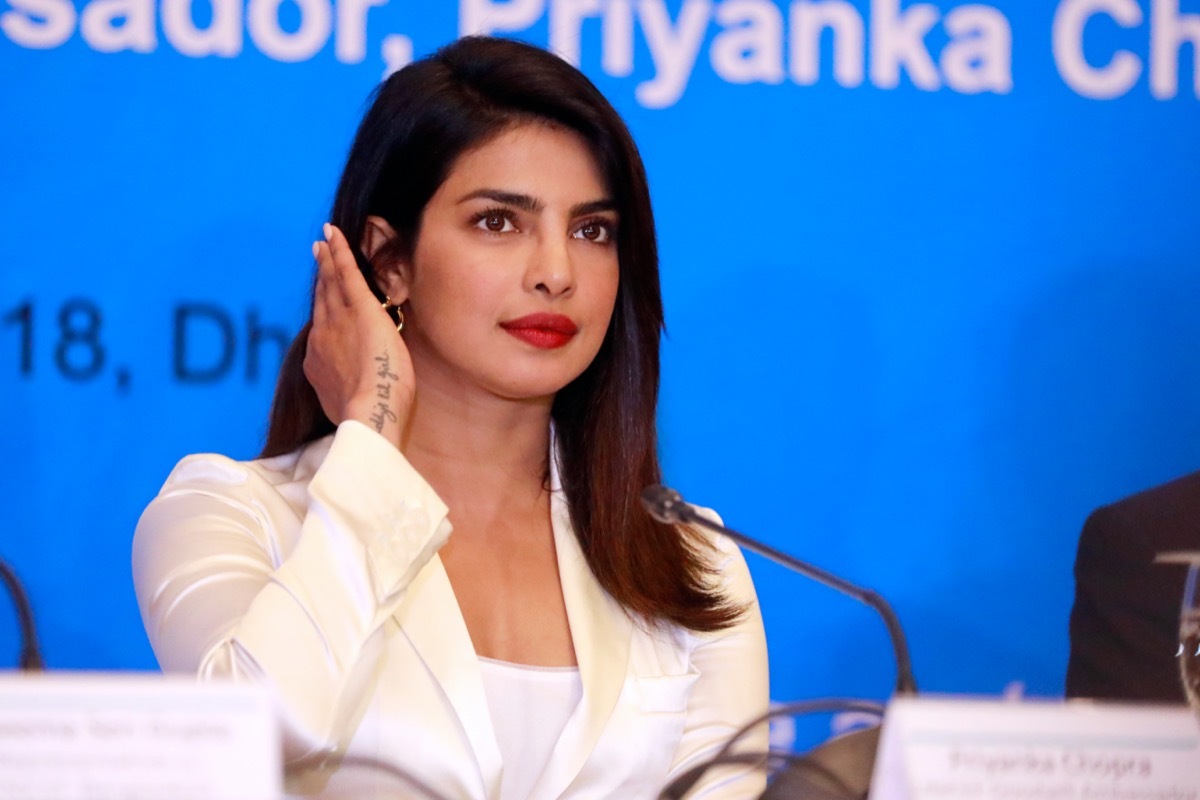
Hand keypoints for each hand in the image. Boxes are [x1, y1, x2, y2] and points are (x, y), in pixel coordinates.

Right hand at [304, 223, 413, 448]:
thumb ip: (343, 393)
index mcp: (319, 361)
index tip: (320, 296)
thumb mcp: (345, 405)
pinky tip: (334, 234)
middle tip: (316, 255)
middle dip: (320, 277)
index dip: (321, 308)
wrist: (368, 414)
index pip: (322, 328)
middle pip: (323, 300)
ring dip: (328, 261)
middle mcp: (323, 336)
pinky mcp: (360, 309)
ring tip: (323, 244)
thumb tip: (349, 396)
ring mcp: (339, 320)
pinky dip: (340, 252)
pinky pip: (347, 273)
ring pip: (332, 283)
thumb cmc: (366, 418)